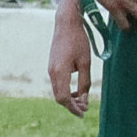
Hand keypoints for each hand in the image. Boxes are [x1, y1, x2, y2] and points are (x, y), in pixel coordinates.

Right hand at [48, 0, 91, 116]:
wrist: (66, 23)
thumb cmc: (78, 41)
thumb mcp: (85, 62)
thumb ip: (85, 82)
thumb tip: (84, 99)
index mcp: (59, 72)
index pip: (64, 98)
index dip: (73, 108)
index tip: (83, 113)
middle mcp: (52, 72)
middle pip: (59, 97)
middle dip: (71, 105)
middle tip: (85, 109)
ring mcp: (50, 69)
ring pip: (57, 91)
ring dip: (69, 99)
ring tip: (82, 101)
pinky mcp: (52, 66)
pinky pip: (57, 84)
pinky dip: (66, 90)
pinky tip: (76, 91)